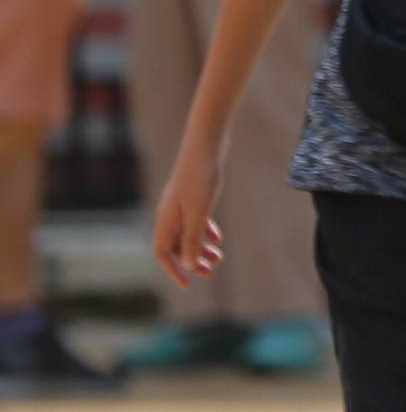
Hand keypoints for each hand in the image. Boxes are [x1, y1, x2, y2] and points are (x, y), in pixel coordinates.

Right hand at [152, 142, 225, 289]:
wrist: (207, 145)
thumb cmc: (201, 177)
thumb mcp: (199, 212)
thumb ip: (192, 238)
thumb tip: (187, 264)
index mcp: (165, 220)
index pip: (162, 253)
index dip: (173, 270)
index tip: (187, 285)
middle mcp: (169, 214)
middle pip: (176, 246)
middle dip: (192, 262)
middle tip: (211, 274)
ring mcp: (181, 205)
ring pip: (188, 234)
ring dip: (201, 248)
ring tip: (219, 259)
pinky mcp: (193, 195)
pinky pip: (195, 221)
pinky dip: (205, 232)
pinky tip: (217, 238)